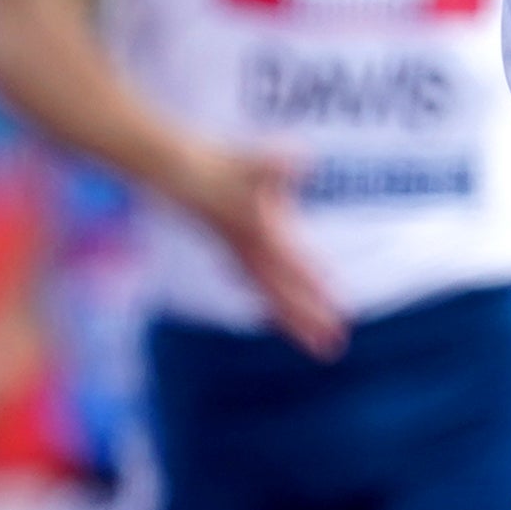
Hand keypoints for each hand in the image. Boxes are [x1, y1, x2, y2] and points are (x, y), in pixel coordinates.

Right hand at [174, 144, 346, 357]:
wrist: (176, 172)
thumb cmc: (220, 165)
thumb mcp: (253, 161)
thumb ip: (276, 165)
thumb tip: (300, 162)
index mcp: (258, 232)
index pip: (291, 264)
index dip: (312, 286)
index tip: (335, 308)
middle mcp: (250, 251)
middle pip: (281, 293)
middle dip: (307, 320)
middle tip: (334, 348)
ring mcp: (239, 253)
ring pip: (270, 295)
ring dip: (293, 321)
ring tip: (318, 344)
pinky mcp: (232, 250)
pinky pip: (256, 286)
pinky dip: (271, 304)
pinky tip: (278, 319)